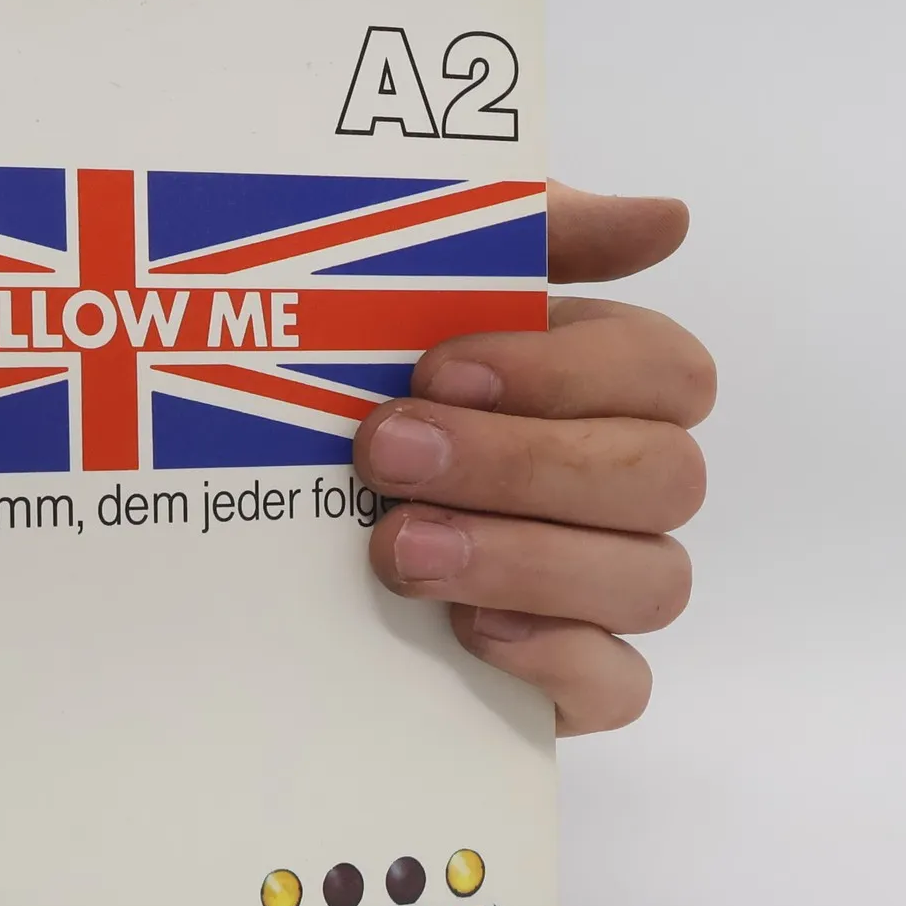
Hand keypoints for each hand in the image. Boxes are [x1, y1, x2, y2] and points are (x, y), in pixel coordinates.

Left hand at [353, 185, 712, 735]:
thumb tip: (664, 219)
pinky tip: (467, 628)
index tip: (438, 372)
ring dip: (526, 558)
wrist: (235, 508)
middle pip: (667, 477)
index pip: (669, 371)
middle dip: (522, 464)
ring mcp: (599, 588)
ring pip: (653, 580)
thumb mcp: (403, 275)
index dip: (568, 372)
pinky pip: (620, 686)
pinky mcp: (566, 680)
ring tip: (399, 548)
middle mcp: (617, 485)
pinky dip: (557, 658)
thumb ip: (530, 232)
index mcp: (594, 383)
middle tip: (388, 455)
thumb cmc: (334, 379)